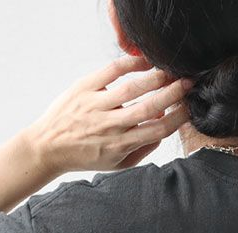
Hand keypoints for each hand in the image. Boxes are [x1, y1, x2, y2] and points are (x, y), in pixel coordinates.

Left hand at [28, 55, 192, 173]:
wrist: (47, 148)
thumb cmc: (83, 157)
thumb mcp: (114, 165)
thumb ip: (140, 151)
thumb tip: (162, 133)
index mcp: (120, 145)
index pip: (157, 130)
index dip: (178, 117)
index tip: (189, 107)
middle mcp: (110, 126)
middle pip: (150, 107)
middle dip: (174, 93)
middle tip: (188, 83)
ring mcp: (96, 106)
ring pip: (133, 88)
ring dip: (157, 77)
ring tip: (171, 72)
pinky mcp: (84, 88)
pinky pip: (111, 71)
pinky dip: (131, 64)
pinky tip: (144, 61)